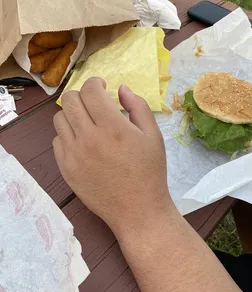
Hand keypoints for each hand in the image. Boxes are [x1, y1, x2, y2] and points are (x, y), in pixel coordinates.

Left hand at [53, 78, 172, 234]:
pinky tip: (82, 142)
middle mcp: (88, 138)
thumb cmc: (150, 172)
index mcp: (112, 127)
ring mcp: (73, 155)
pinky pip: (57, 141)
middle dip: (83, 95)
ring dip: (73, 114)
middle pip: (70, 100)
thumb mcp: (153, 135)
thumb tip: (121, 88)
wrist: (137, 209)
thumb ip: (138, 106)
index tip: (102, 86)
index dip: (96, 82)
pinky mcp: (66, 169)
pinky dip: (68, 135)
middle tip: (95, 103)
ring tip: (87, 122)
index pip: (91, 90)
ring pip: (59, 119)